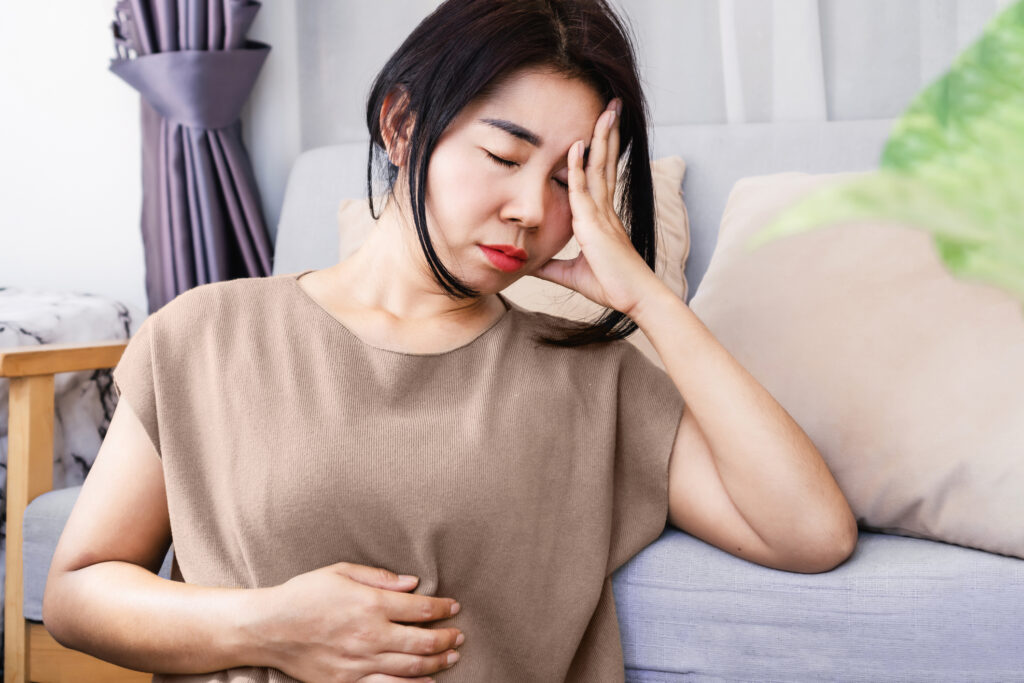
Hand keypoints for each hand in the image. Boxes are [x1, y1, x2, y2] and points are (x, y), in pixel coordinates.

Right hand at [256, 562, 462, 681]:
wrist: (269, 628)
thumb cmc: (304, 594)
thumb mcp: (341, 572)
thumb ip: (380, 577)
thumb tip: (412, 583)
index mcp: (370, 604)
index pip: (420, 608)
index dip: (443, 608)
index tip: (454, 607)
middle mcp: (369, 636)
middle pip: (422, 641)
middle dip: (447, 638)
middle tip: (459, 635)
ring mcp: (359, 663)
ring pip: (411, 667)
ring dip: (437, 662)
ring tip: (452, 657)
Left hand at [531, 98, 662, 318]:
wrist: (636, 298)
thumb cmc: (611, 286)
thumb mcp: (570, 274)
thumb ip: (551, 266)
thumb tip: (530, 265)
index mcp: (603, 217)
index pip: (601, 175)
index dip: (601, 151)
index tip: (600, 128)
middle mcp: (605, 209)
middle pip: (606, 162)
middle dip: (608, 133)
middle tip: (611, 105)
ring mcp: (602, 214)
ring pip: (599, 167)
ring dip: (602, 137)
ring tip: (607, 109)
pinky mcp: (595, 224)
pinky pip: (584, 189)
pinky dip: (579, 166)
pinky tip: (577, 145)